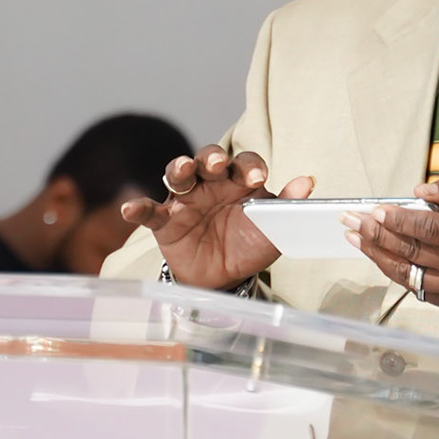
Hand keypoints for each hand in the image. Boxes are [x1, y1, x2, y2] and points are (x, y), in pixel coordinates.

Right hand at [120, 145, 313, 289]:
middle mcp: (211, 184)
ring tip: (182, 171)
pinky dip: (138, 208)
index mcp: (239, 181)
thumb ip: (286, 205)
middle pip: (207, 160)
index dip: (249, 166)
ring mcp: (186, 201)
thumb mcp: (272, 229)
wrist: (223, 279)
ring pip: (178, 175)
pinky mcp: (165, 222)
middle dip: (210, 158)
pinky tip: (130, 208)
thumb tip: (308, 181)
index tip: (256, 178)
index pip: (243, 163)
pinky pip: (150, 212)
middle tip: (216, 165)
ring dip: (179, 169)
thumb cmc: (248, 245)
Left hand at [343, 173, 438, 311]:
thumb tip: (419, 190)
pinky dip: (395, 270)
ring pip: (409, 274)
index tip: (374, 210)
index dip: (398, 220)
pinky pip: (417, 288)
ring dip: (377, 255)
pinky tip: (378, 254)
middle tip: (351, 220)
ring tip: (355, 237)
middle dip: (376, 234)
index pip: (430, 229)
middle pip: (413, 252)